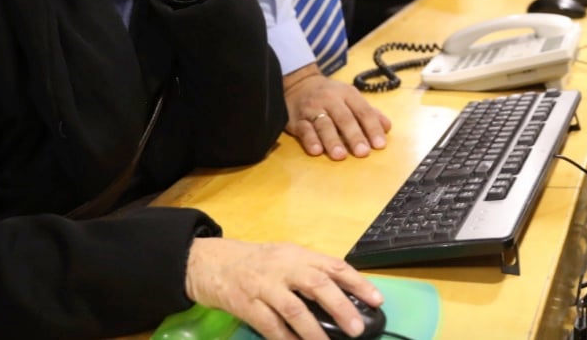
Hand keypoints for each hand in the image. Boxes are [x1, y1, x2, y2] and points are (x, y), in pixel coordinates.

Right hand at [184, 238, 382, 339]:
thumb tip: (343, 296)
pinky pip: (269, 324)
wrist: (209, 261)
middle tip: (356, 328)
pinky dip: (285, 338)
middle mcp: (283, 267)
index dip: (358, 283)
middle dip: (340, 307)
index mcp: (298, 254)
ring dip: (313, 331)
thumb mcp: (285, 257)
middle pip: (317, 284)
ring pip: (294, 308)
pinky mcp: (246, 304)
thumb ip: (310, 272)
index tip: (377, 300)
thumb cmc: (254, 262)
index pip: (334, 266)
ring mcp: (264, 286)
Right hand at [283, 64, 391, 159]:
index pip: (363, 111)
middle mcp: (330, 100)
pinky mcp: (297, 120)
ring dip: (332, 140)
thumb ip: (369, 113)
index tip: (380, 145)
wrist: (299, 83)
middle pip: (344, 119)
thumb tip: (387, 128)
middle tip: (362, 152)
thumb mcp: (351, 97)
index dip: (372, 128)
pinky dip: (310, 140)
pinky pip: (304, 130)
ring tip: (340, 155)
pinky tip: (316, 151)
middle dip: (354, 136)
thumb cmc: (331, 95)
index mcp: (348, 94)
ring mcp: (313, 109)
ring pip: (323, 125)